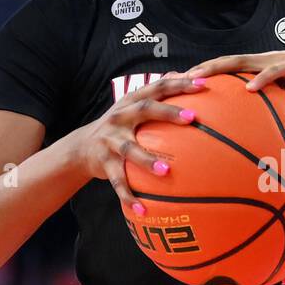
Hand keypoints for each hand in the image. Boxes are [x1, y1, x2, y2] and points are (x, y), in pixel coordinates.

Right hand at [68, 73, 204, 214]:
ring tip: (166, 171)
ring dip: (147, 160)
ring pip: (130, 150)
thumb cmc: (118, 127)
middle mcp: (120, 117)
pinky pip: (118, 182)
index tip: (203, 83)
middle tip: (192, 117)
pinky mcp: (104, 163)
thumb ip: (156, 94)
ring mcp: (110, 141)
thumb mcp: (132, 106)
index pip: (157, 87)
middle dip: (168, 112)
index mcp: (131, 102)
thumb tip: (186, 74)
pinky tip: (143, 211)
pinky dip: (130, 196)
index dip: (179, 83)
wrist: (80, 148)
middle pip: (144, 110)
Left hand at [186, 51, 284, 104]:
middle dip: (203, 70)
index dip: (206, 75)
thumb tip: (258, 137)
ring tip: (200, 78)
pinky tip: (248, 88)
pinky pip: (275, 72)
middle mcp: (265, 61)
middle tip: (178, 80)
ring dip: (220, 69)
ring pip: (242, 62)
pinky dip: (261, 80)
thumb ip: (272, 112)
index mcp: (261, 69)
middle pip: (227, 63)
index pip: (228, 71)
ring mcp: (278, 61)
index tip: (184, 85)